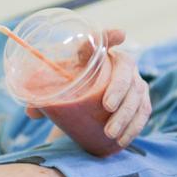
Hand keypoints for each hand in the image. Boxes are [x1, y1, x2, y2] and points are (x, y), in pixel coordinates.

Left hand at [26, 29, 150, 146]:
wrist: (93, 99)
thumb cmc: (76, 84)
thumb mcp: (62, 83)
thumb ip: (45, 93)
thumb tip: (33, 111)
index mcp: (102, 53)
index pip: (107, 39)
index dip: (112, 36)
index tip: (119, 35)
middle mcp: (124, 65)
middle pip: (127, 72)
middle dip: (119, 90)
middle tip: (107, 107)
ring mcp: (136, 83)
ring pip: (137, 96)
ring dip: (126, 116)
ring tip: (111, 134)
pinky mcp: (142, 101)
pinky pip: (143, 113)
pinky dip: (134, 128)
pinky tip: (123, 140)